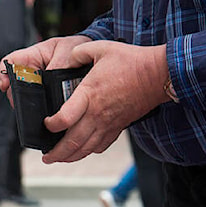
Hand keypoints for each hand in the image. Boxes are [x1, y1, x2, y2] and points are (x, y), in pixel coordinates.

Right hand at [0, 35, 92, 104]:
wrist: (90, 57)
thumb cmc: (77, 47)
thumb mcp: (68, 52)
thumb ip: (57, 65)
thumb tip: (48, 81)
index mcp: (33, 56)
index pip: (10, 62)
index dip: (3, 74)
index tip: (5, 85)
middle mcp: (32, 71)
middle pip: (14, 85)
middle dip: (18, 95)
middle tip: (27, 103)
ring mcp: (38, 84)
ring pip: (26, 97)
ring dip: (31, 104)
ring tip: (42, 109)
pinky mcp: (46, 96)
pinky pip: (39, 104)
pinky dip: (42, 109)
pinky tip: (50, 113)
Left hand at [42, 41, 169, 163]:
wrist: (159, 74)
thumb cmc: (132, 61)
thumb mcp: (100, 48)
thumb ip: (78, 53)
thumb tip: (67, 58)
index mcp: (89, 95)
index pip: (64, 119)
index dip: (51, 125)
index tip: (46, 124)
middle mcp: (97, 114)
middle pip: (72, 142)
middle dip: (56, 154)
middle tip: (46, 157)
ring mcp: (108, 123)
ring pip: (86, 149)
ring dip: (70, 157)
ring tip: (59, 159)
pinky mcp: (118, 127)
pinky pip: (101, 146)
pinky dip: (89, 152)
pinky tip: (82, 150)